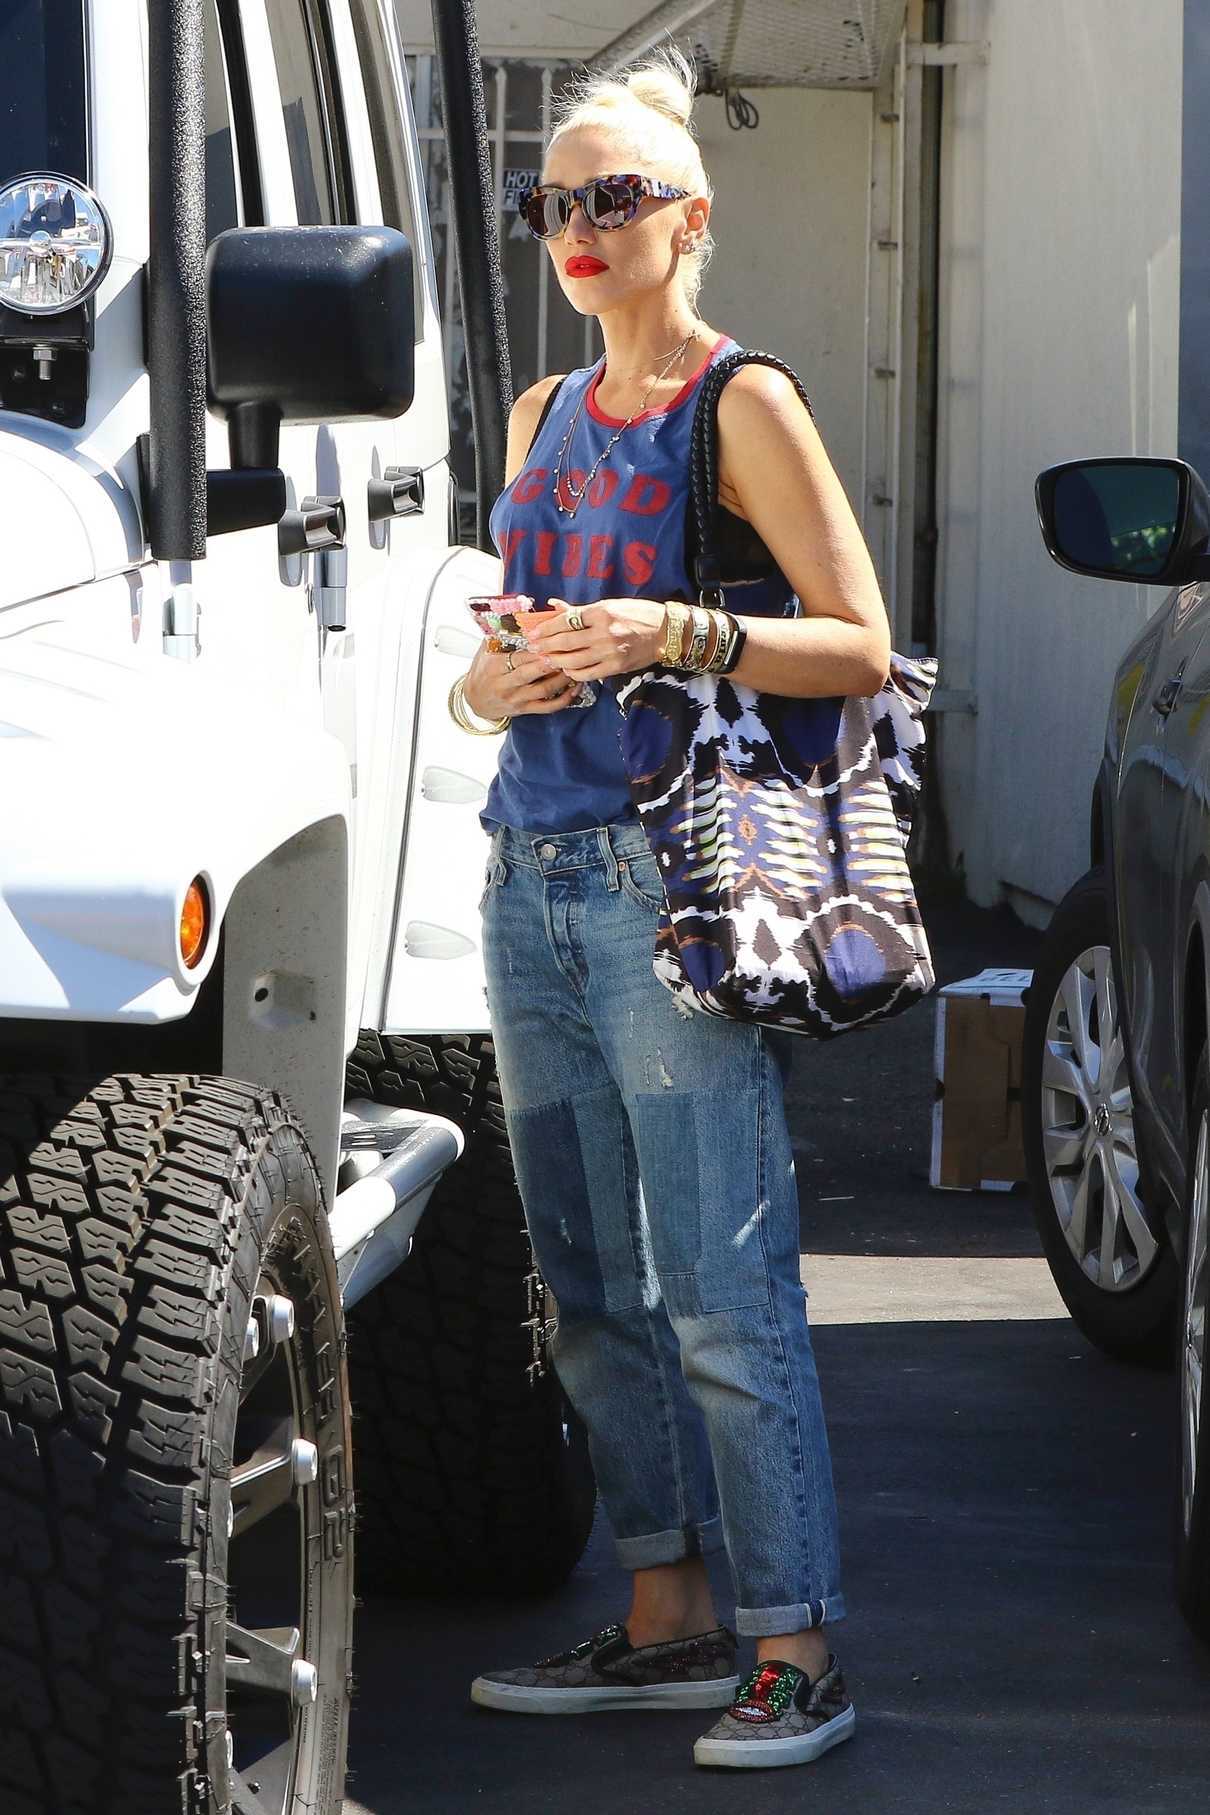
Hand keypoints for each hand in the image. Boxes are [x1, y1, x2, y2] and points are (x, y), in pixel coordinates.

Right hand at [463, 639, 581, 719]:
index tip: (551, 640)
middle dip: (551, 663)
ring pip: (544, 690)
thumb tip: (519, 611)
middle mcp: (506, 684)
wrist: (474, 700)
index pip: (519, 657)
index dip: (537, 650)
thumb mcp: (485, 649)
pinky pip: (547, 707)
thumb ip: (500, 633)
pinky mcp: (525, 709)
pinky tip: (575, 688)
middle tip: (568, 652)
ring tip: (576, 666)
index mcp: (496, 666)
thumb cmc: (483, 670)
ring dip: (562, 679)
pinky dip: (564, 699)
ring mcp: (517, 699)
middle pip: (532, 674)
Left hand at [520, 598, 666, 680]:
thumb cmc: (637, 614)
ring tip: (546, 659)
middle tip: (533, 647)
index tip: (534, 632)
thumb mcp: (609, 605)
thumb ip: (581, 610)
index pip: (566, 620)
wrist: (665, 632)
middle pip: (565, 641)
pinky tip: (566, 669)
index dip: (546, 628)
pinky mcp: (615, 666)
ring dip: (556, 661)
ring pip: (573, 660)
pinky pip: (587, 673)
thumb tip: (554, 605)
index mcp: (601, 612)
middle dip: (545, 645)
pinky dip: (574, 673)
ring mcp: (610, 651)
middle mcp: (604, 632)